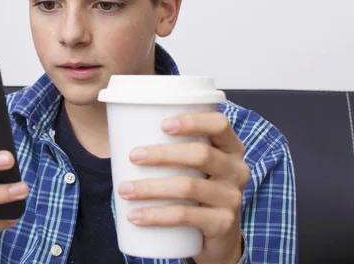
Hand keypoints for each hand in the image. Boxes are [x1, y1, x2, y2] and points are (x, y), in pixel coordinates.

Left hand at [118, 112, 249, 263]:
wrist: (218, 237)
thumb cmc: (195, 188)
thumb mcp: (192, 165)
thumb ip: (172, 144)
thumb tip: (120, 126)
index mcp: (230, 147)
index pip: (219, 124)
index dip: (193, 121)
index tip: (162, 124)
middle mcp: (237, 170)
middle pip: (201, 154)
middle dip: (163, 154)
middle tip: (133, 156)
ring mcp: (232, 198)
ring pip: (189, 186)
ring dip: (151, 187)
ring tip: (124, 189)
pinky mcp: (223, 224)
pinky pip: (186, 216)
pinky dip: (156, 215)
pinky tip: (135, 216)